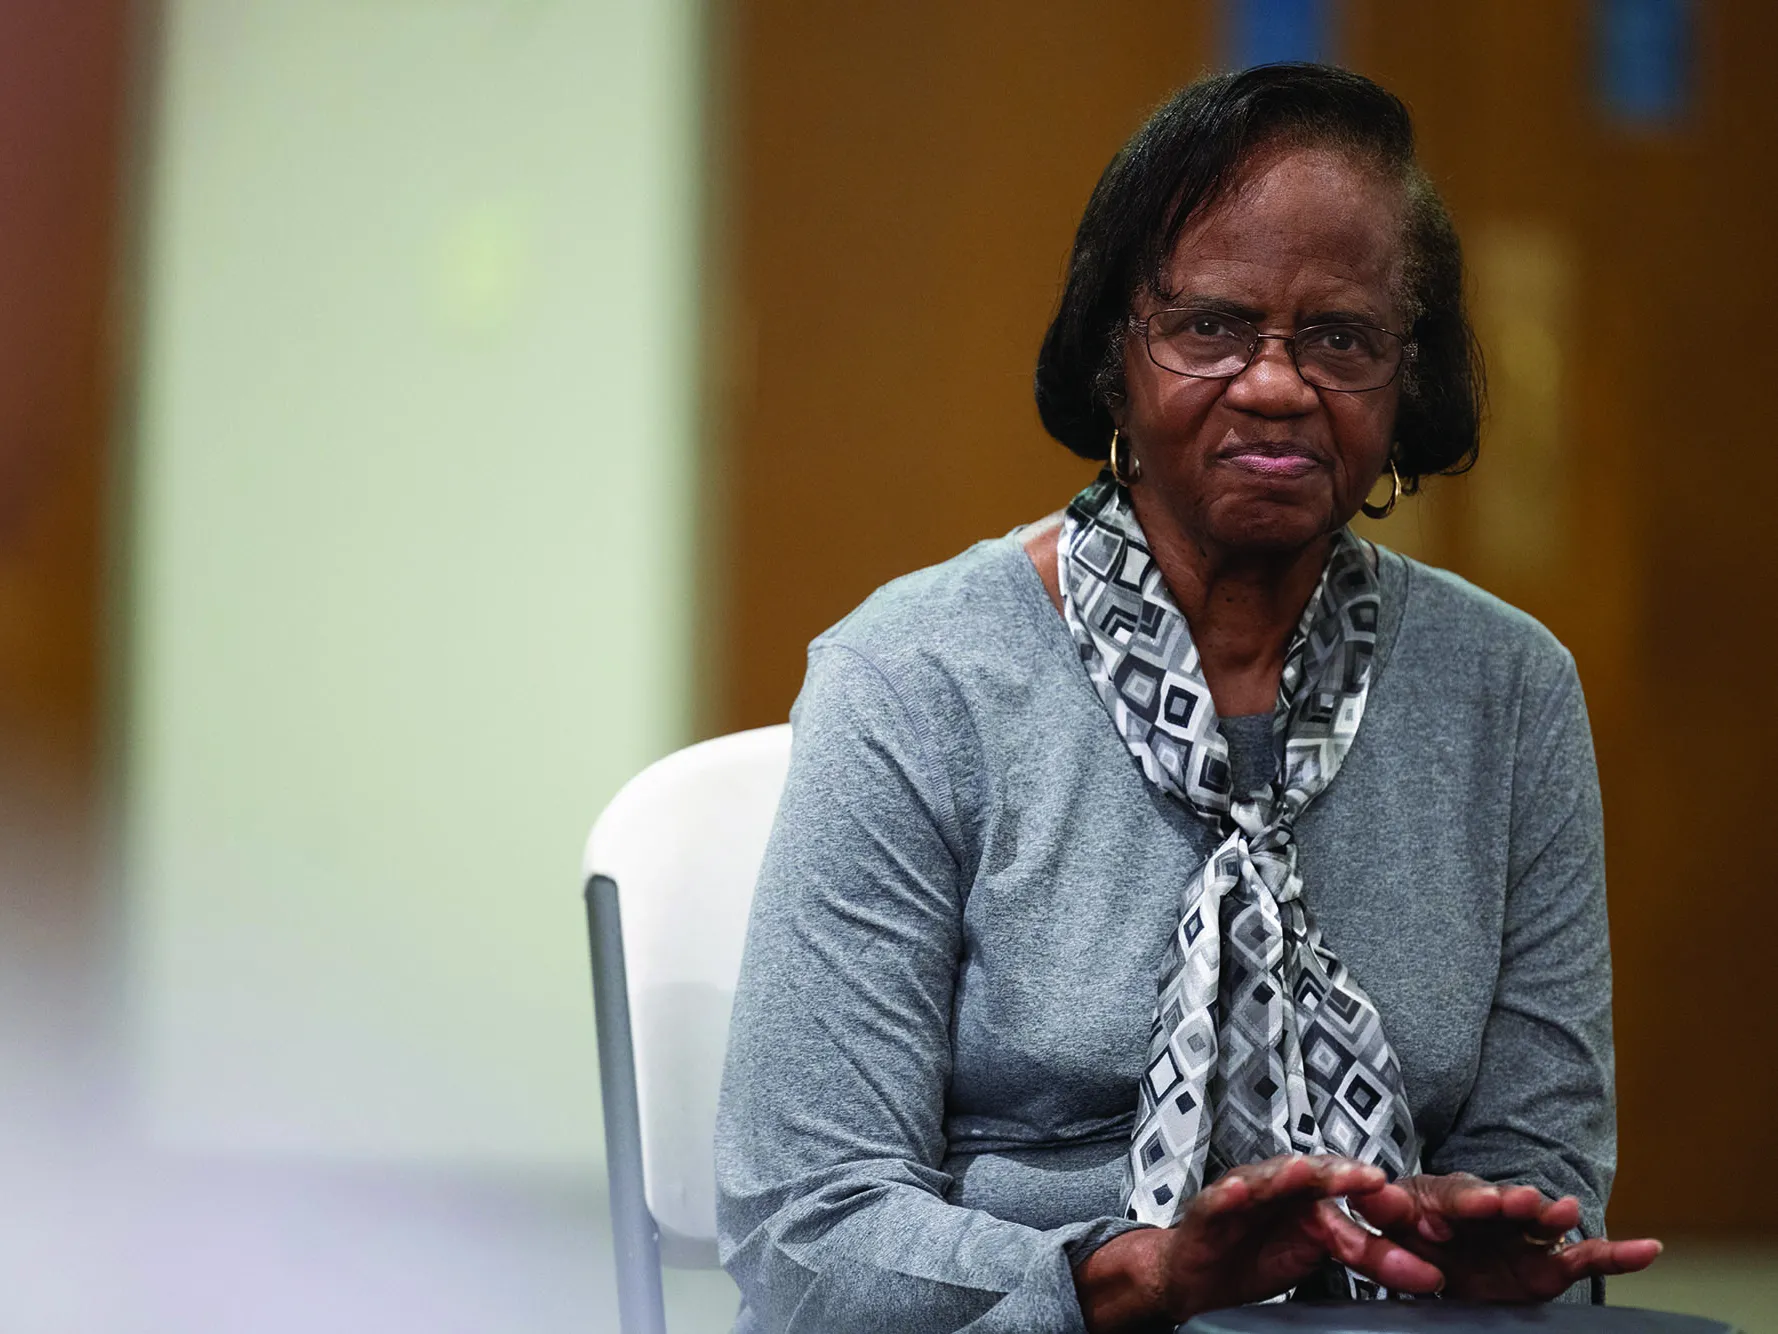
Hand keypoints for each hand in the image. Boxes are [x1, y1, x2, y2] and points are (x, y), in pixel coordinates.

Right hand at [1076, 1155, 1443, 1332]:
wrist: (1201, 1276)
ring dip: (1287, 1174)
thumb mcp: (1322, 1258)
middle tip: (1374, 1181)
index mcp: (1314, 1194)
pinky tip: (1241, 1192)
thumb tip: (1432, 1274)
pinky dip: (1230, 1194)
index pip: (1355, 1191)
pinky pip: (1219, 1200)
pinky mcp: (1209, 1210)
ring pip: (1269, 1178)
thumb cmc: (1260, 1257)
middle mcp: (1282, 1186)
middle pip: (1316, 1174)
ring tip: (1307, 1172)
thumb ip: (1368, 1256)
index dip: (1385, 1202)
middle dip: (1343, 1175)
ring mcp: (1245, 1194)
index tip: (1421, 1217)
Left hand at [1347, 1172, 1662, 1301]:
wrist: (1437, 1277)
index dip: (1466, 1202)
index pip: (1452, 1196)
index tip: (1479, 1206)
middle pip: (1500, 1204)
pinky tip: (1646, 1250)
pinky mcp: (1547, 1265)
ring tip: (1567, 1213)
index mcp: (1442, 1201)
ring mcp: (1520, 1236)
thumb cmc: (1408, 1245)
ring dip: (1551, 1216)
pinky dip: (1616, 1254)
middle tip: (1520, 1204)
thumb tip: (1372, 1195)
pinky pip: (1584, 1259)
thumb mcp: (1389, 1231)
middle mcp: (1487, 1212)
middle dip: (1510, 1203)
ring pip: (1540, 1223)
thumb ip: (1385, 1217)